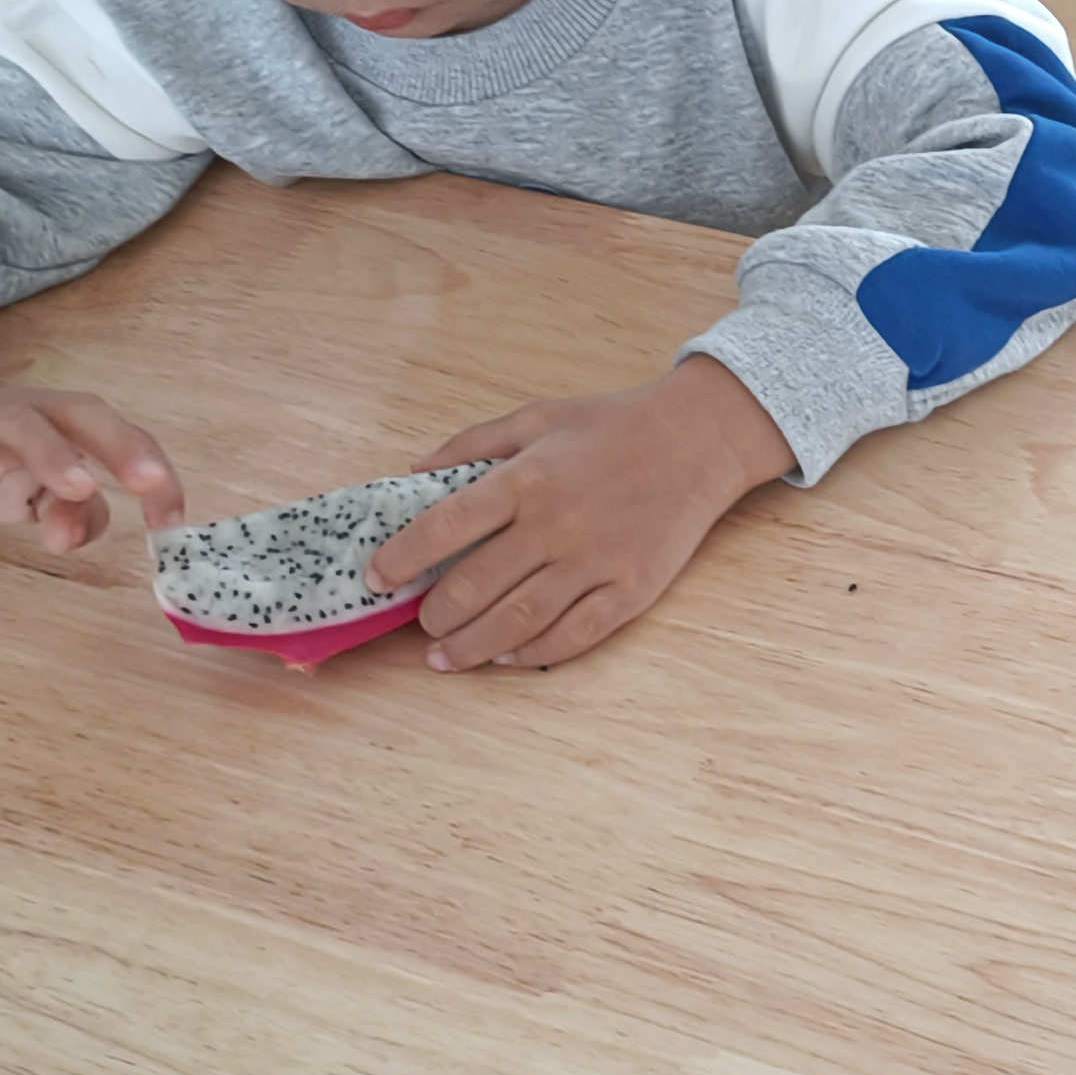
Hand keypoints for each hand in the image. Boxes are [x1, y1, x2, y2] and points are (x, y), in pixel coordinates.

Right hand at [0, 334, 182, 552]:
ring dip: (50, 452)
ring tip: (79, 485)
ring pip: (14, 421)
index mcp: (57, 423)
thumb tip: (81, 536)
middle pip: (77, 412)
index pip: (117, 436)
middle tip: (149, 482)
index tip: (173, 520)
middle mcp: (20, 412)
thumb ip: (67, 514)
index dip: (152, 469)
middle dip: (118, 444)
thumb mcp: (28, 497)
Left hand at [366, 355, 795, 671]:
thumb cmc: (612, 425)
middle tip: (421, 624)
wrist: (699, 439)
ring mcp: (596, 561)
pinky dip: (533, 654)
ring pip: (518, 620)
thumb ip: (471, 445)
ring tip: (443, 657)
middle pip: (475, 586)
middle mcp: (557, 524)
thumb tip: (412, 474)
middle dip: (436, 615)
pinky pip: (574, 635)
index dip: (402, 558)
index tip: (376, 579)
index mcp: (527, 478)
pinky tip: (507, 657)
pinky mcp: (631, 589)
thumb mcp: (536, 417)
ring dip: (472, 647)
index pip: (445, 527)